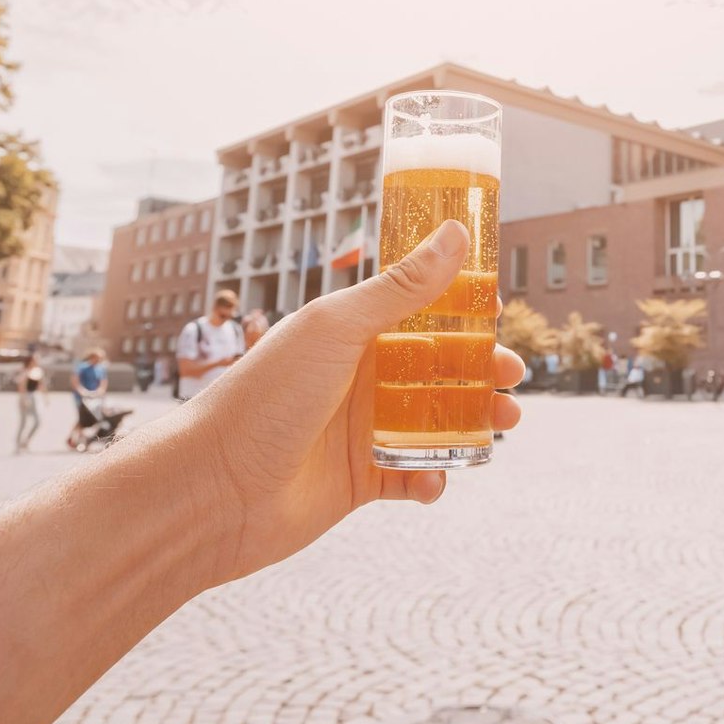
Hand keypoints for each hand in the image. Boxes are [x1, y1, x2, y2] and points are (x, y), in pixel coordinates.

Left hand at [187, 220, 522, 585]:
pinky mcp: (360, 480)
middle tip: (511, 376)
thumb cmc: (265, 397)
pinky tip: (437, 481)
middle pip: (439, 368)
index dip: (463, 312)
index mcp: (352, 333)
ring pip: (436, 422)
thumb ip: (402, 288)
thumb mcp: (338, 329)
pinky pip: (414, 476)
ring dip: (474, 424)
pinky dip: (434, 479)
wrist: (213, 489)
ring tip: (502, 426)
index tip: (499, 313)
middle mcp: (358, 377)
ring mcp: (360, 429)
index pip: (419, 312)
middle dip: (482, 371)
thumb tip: (457, 234)